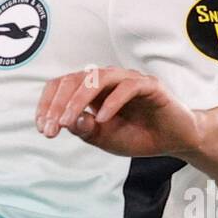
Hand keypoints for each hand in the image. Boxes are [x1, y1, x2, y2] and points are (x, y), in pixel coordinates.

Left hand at [34, 66, 204, 158]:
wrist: (174, 140)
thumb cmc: (137, 135)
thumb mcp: (104, 139)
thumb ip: (85, 130)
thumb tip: (67, 121)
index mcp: (92, 90)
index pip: (62, 86)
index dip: (48, 104)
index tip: (43, 129)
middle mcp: (107, 80)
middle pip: (74, 79)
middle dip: (58, 104)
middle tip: (52, 128)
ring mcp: (128, 80)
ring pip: (97, 77)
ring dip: (78, 100)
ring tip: (68, 121)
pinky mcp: (150, 85)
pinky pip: (128, 87)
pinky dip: (112, 102)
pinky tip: (103, 119)